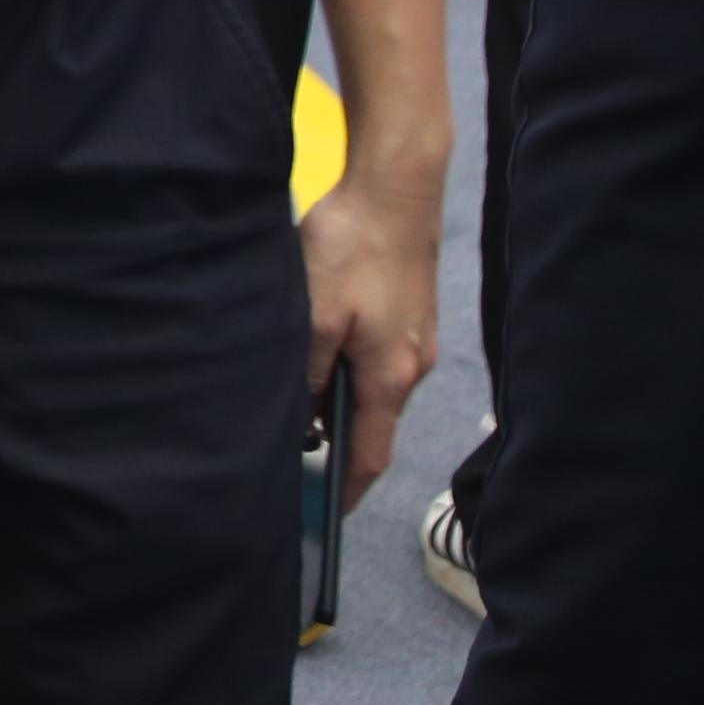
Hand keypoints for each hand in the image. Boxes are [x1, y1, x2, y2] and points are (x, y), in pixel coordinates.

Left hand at [299, 161, 438, 507]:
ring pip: (371, 388)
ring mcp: (413, 341)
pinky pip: (377, 360)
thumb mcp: (315, 314)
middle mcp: (410, 366)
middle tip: (290, 454)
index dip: (350, 488)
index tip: (328, 514)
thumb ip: (307, 371)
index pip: (371, 453)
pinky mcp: (409, 316)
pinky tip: (318, 356)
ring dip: (338, 400)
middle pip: (372, 422)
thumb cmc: (353, 248)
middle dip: (336, 443)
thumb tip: (302, 418)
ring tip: (293, 403)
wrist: (395, 190)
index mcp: (389, 376)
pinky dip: (348, 371)